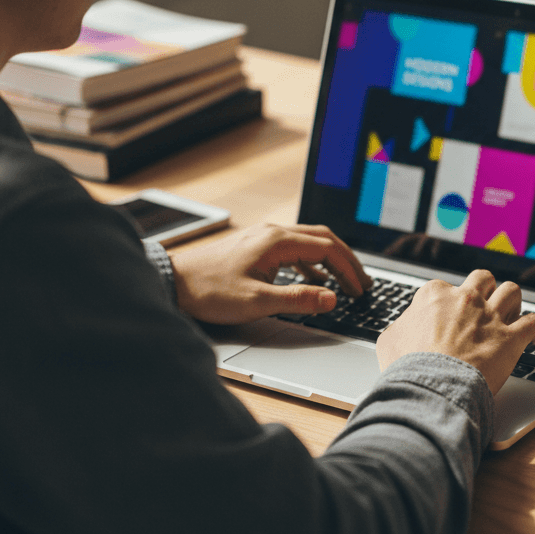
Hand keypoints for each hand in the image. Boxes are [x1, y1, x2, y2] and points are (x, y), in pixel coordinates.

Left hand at [170, 222, 371, 323]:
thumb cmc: (209, 291)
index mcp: (277, 241)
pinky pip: (294, 248)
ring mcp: (263, 237)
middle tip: (362, 282)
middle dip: (346, 260)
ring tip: (344, 281)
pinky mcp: (255, 246)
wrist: (172, 282)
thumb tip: (332, 298)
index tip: (360, 289)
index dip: (348, 270)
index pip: (327, 248)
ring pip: (309, 241)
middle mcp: (273, 233)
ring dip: (330, 260)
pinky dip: (311, 262)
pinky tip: (313, 280)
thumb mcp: (257, 301)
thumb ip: (298, 299)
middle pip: (323, 239)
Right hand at [375, 270, 534, 394]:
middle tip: (484, 305)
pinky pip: (532, 323)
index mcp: (435, 295)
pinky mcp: (510, 337)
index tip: (450, 316)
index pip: (444, 287)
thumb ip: (401, 327)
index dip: (448, 303)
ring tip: (511, 313)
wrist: (430, 387)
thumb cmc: (407, 367)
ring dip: (512, 301)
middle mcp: (465, 299)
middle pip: (483, 279)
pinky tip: (532, 336)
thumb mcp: (389, 341)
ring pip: (512, 291)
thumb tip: (404, 329)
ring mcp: (489, 316)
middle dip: (485, 289)